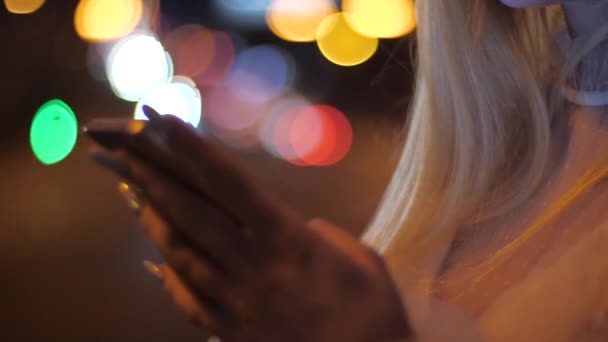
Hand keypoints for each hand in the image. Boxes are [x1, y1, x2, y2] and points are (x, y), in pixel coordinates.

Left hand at [94, 115, 411, 341]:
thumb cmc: (374, 311)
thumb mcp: (358, 257)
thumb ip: (316, 234)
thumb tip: (291, 226)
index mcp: (287, 241)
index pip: (230, 184)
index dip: (193, 149)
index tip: (162, 120)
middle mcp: (251, 267)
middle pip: (191, 212)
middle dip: (152, 173)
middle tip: (120, 144)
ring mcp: (235, 302)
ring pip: (179, 253)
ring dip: (150, 217)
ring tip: (128, 189)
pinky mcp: (230, 331)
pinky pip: (187, 298)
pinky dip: (168, 274)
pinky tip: (155, 258)